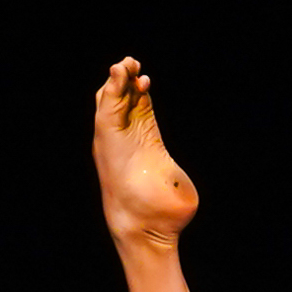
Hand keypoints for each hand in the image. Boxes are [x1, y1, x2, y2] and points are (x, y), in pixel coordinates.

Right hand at [90, 56, 197, 247]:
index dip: (139, 90)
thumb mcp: (178, 187)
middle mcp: (125, 140)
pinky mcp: (107, 141)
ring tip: (124, 64)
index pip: (136, 108)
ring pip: (109, 101)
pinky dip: (110, 89)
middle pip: (120, 100)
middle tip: (133, 63)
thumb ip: (179, 182)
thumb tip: (187, 194)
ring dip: (116, 80)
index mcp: (142, 143)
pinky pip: (105, 109)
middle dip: (125, 79)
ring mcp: (114, 141)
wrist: (146, 227)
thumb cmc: (163, 213)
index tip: (146, 80)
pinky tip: (117, 73)